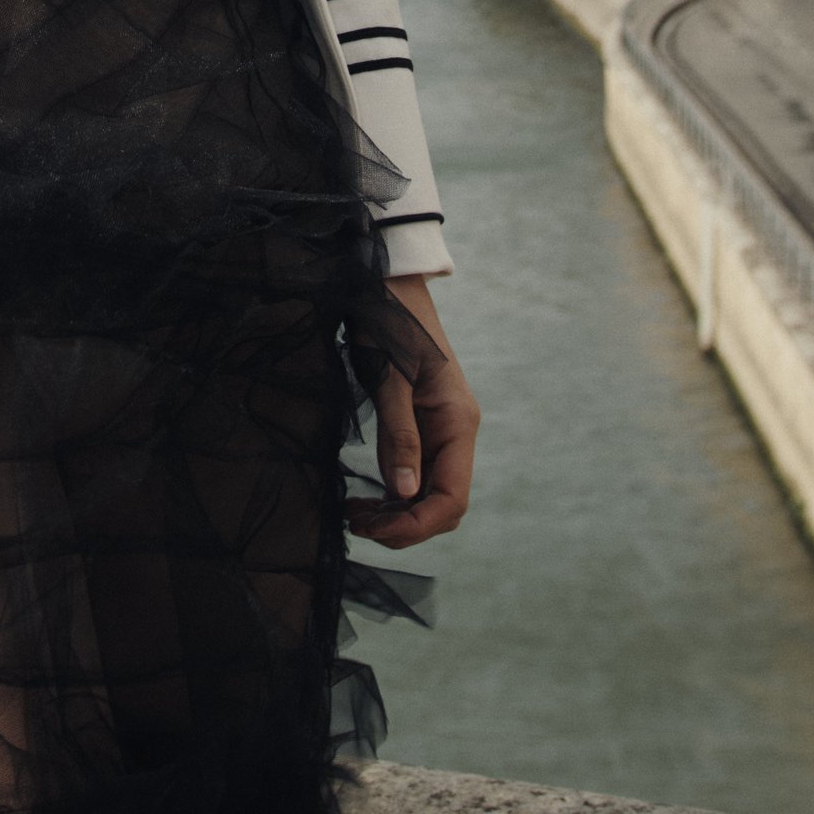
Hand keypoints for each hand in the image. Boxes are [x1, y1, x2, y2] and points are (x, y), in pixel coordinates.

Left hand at [347, 275, 478, 550]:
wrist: (387, 283)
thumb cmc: (388, 322)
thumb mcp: (389, 378)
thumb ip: (398, 435)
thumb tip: (402, 494)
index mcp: (458, 423)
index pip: (451, 499)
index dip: (416, 525)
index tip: (373, 530)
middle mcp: (456, 432)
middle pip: (442, 504)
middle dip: (404, 525)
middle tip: (356, 525)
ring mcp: (441, 430)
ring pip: (428, 494)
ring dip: (397, 513)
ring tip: (355, 515)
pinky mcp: (422, 425)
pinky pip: (415, 474)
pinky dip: (393, 493)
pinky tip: (365, 496)